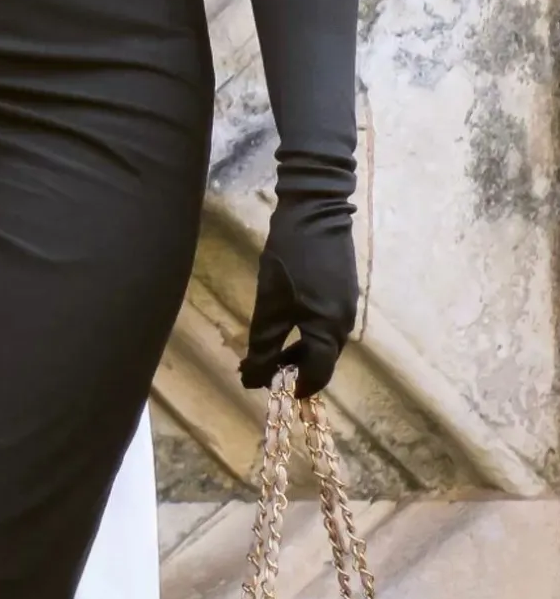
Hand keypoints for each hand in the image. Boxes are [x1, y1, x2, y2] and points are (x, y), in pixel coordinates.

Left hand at [239, 198, 357, 397]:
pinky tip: (286, 322)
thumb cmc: (290, 256)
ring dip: (298, 349)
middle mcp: (344, 321)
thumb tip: (252, 378)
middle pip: (321, 359)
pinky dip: (306, 331)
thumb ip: (264, 342)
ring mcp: (346, 304)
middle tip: (260, 368)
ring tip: (268, 348)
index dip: (294, 386)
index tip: (271, 390)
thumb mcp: (271, 301)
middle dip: (292, 368)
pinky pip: (325, 322)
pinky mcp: (342, 289)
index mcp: (329, 328)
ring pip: (322, 340)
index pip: (317, 374)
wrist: (315, 209)